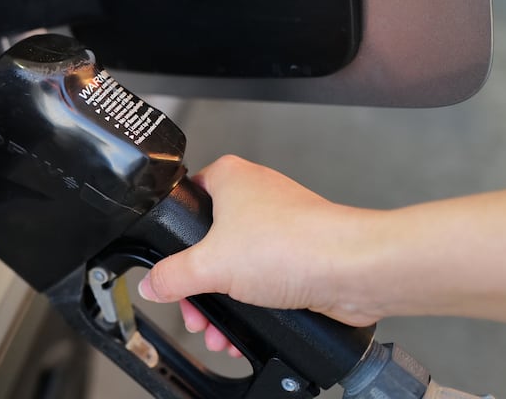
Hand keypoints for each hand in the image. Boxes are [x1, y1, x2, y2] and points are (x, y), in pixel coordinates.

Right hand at [137, 155, 383, 352]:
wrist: (352, 269)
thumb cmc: (294, 245)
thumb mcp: (211, 266)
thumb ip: (173, 276)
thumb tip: (153, 284)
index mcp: (230, 177)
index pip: (185, 197)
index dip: (173, 237)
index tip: (169, 267)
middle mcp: (256, 194)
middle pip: (209, 241)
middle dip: (199, 285)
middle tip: (194, 309)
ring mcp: (279, 223)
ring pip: (236, 263)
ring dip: (223, 301)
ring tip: (218, 329)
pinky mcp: (298, 250)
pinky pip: (263, 277)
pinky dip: (250, 303)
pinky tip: (244, 328)